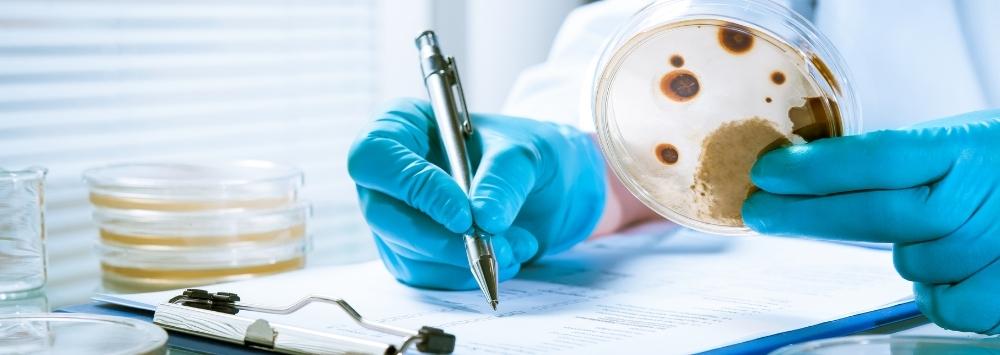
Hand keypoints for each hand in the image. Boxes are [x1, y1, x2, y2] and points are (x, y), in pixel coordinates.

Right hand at [348, 98, 605, 289]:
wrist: (546, 188)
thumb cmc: (524, 152)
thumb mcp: (525, 151)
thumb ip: (503, 179)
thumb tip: (483, 218)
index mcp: (401, 126)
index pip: (376, 156)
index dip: (413, 187)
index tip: (463, 214)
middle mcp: (388, 173)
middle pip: (382, 213)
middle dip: (439, 238)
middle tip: (491, 243)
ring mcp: (394, 215)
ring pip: (405, 251)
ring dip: (462, 260)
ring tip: (516, 246)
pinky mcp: (410, 252)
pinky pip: (424, 275)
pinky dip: (465, 274)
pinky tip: (502, 258)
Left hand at [743, 110, 999, 333]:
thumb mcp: (965, 142)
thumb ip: (905, 159)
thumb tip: (813, 172)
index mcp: (971, 145)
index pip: (878, 156)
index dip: (816, 169)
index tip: (767, 173)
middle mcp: (987, 192)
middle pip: (877, 214)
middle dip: (808, 214)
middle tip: (762, 211)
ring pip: (911, 263)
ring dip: (907, 253)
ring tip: (938, 232)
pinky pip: (948, 305)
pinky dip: (939, 294)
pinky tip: (954, 271)